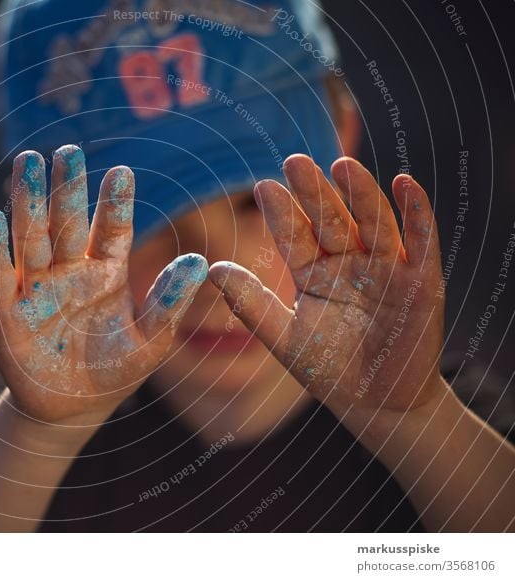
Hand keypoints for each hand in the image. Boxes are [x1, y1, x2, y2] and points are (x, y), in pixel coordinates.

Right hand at [0, 146, 207, 422]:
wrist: (72, 409)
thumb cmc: (116, 371)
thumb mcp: (151, 342)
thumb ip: (170, 303)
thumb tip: (199, 263)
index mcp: (106, 272)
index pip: (111, 229)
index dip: (115, 202)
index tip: (123, 171)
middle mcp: (69, 271)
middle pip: (66, 222)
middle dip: (66, 188)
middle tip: (66, 151)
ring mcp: (36, 288)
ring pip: (31, 238)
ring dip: (28, 202)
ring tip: (27, 163)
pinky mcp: (6, 312)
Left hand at [210, 155, 445, 413]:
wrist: (376, 405)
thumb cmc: (327, 369)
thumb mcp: (285, 338)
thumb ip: (251, 304)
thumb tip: (211, 268)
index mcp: (313, 272)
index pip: (295, 236)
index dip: (281, 214)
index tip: (263, 188)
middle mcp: (348, 263)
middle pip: (331, 220)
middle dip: (314, 193)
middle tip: (294, 161)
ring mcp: (385, 268)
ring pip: (372, 222)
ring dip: (360, 193)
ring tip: (341, 165)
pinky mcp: (421, 280)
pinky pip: (420, 241)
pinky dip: (415, 213)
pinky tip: (402, 183)